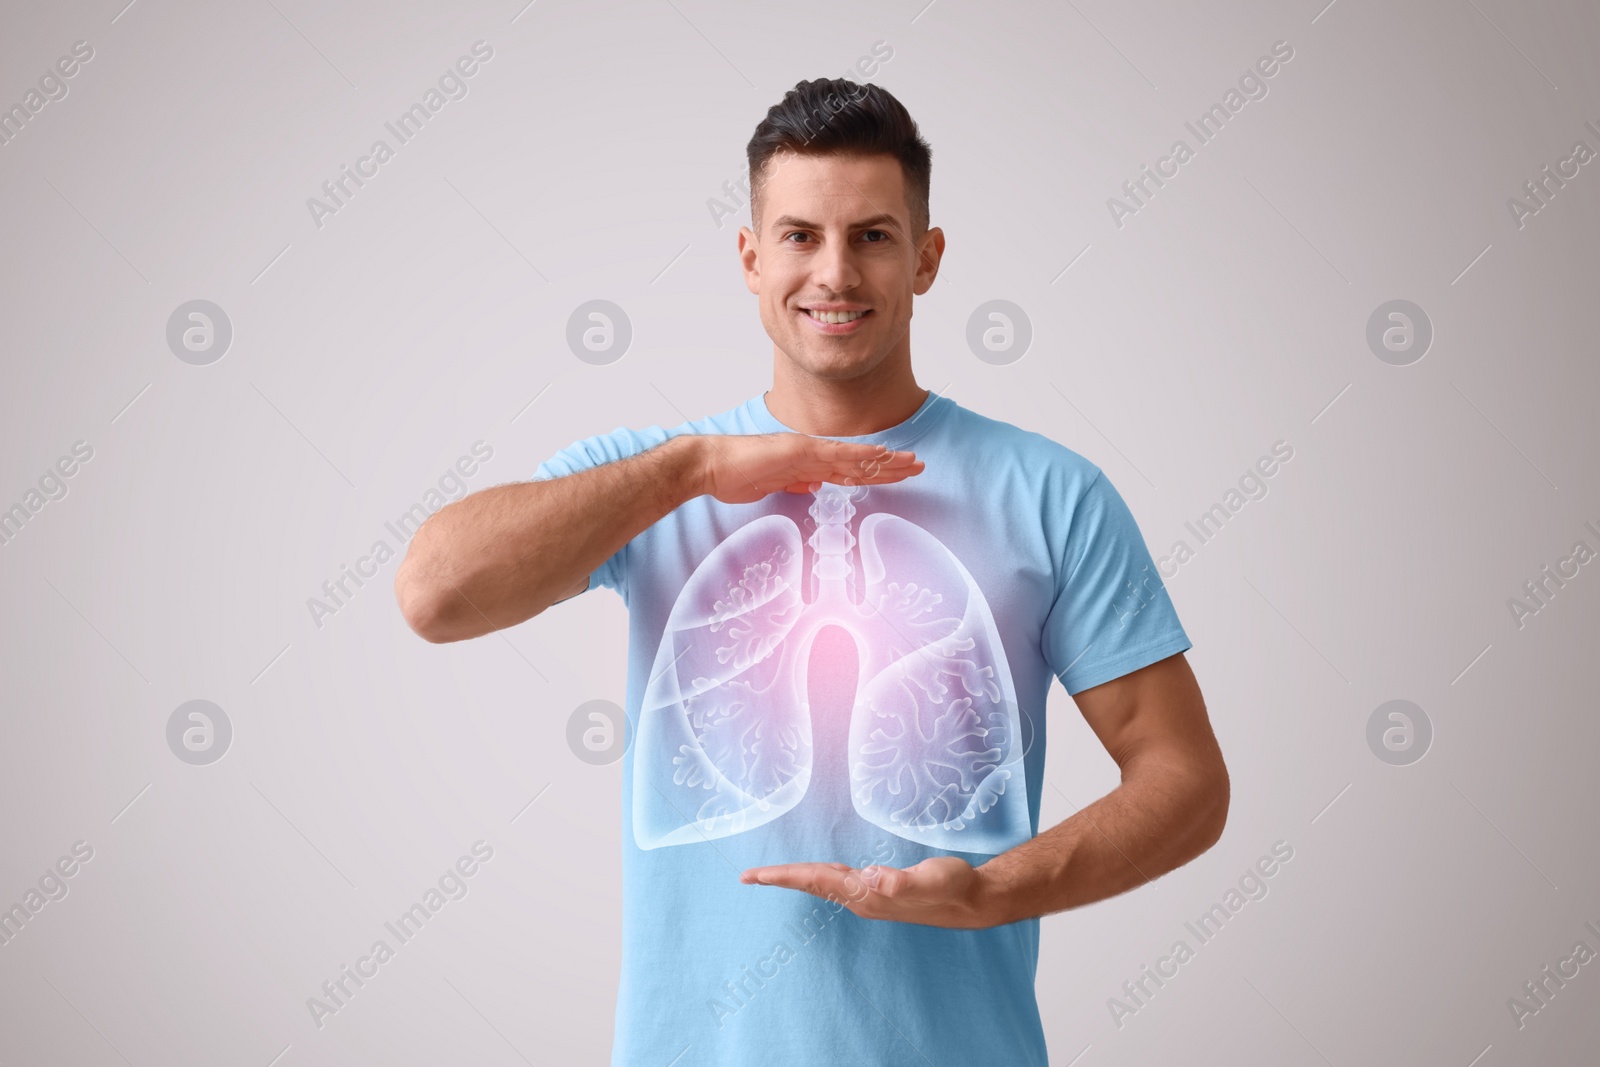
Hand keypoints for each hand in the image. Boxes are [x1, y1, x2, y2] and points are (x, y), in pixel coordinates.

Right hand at [691, 433, 923, 503]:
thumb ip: (795, 485)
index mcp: (807, 465)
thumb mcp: (773, 487)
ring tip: (911, 463)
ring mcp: (807, 452)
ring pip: (855, 458)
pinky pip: (835, 455)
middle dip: (890, 467)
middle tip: (919, 467)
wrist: (712, 466)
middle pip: (859, 463)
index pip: (849, 470)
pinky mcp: (800, 451)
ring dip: (885, 462)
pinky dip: (860, 455)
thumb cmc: (736, 476)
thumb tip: (815, 488)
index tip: (898, 475)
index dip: (875, 473)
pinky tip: (880, 456)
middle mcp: (812, 455)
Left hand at [738, 856, 1001, 928]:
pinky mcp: (879, 891)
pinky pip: (838, 882)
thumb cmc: (952, 887)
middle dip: (780, 879)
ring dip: (796, 878)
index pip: (816, 880)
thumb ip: (902, 880)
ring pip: (823, 884)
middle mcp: (862, 898)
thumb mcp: (931, 878)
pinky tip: (818, 872)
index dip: (784, 876)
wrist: (971, 902)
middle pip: (812, 884)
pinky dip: (819, 875)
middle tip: (747, 876)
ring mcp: (869, 897)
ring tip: (770, 875)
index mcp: (866, 894)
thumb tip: (875, 879)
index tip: (754, 876)